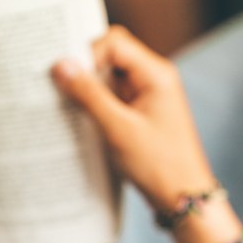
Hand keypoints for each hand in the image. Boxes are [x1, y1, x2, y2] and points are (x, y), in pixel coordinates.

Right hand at [52, 25, 215, 213]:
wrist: (183, 199)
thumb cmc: (159, 165)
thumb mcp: (118, 129)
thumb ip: (89, 96)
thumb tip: (61, 66)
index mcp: (156, 74)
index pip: (114, 43)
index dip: (88, 54)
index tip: (65, 76)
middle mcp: (153, 79)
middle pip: (110, 56)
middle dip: (85, 70)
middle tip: (59, 86)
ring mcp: (147, 97)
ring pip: (108, 79)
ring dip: (87, 90)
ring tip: (65, 106)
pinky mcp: (139, 114)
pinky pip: (112, 99)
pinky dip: (95, 105)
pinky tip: (79, 119)